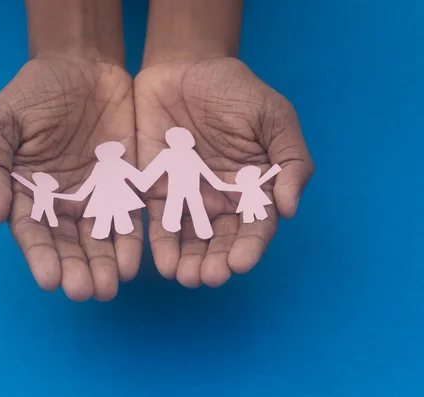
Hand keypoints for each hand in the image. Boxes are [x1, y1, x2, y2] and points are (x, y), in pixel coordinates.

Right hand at [0, 56, 139, 300]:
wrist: (81, 65)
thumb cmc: (33, 92)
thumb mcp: (0, 121)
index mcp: (26, 193)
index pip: (31, 232)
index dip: (40, 256)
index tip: (50, 279)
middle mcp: (60, 203)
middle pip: (67, 244)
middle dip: (75, 269)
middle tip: (83, 292)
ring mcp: (94, 196)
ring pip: (98, 240)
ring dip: (102, 265)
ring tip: (108, 287)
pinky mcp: (124, 186)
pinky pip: (128, 218)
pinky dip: (129, 241)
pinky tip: (131, 262)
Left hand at [134, 57, 313, 287]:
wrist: (186, 68)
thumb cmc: (236, 91)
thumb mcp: (274, 117)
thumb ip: (290, 161)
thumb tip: (290, 208)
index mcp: (253, 187)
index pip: (255, 226)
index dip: (249, 246)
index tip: (240, 262)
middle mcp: (221, 200)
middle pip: (220, 240)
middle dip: (215, 261)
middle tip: (208, 277)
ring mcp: (187, 197)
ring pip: (189, 239)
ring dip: (188, 261)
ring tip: (185, 277)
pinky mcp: (156, 190)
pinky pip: (157, 221)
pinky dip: (160, 244)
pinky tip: (161, 263)